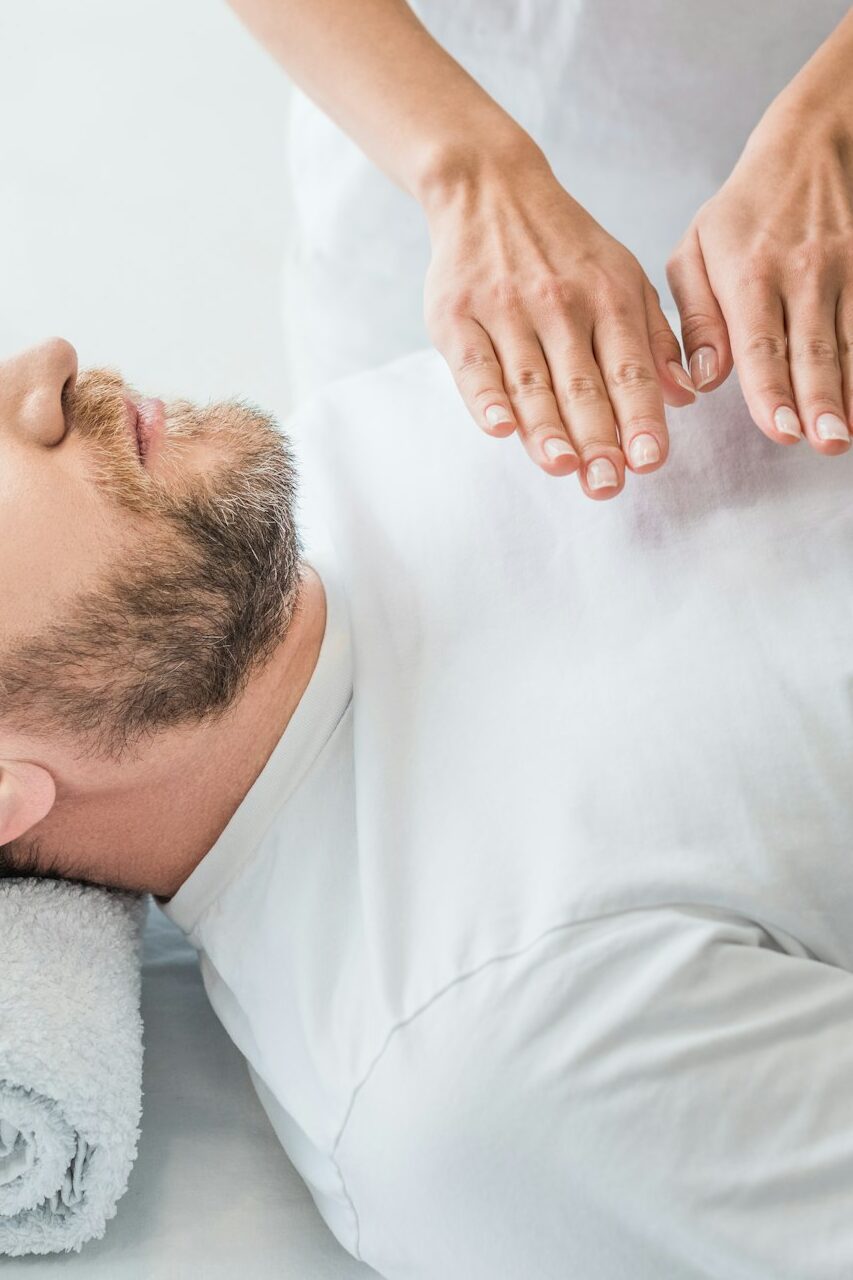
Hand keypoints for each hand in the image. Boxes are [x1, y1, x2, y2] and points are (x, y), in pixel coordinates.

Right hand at [421, 142, 696, 500]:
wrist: (490, 187)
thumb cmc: (564, 245)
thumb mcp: (623, 276)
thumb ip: (653, 338)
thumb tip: (685, 398)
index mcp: (609, 297)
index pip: (629, 370)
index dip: (640, 417)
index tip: (650, 461)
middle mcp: (561, 305)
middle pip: (582, 383)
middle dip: (597, 438)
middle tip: (608, 483)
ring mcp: (507, 310)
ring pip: (530, 380)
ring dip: (547, 427)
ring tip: (563, 466)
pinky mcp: (457, 316)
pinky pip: (473, 364)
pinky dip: (486, 397)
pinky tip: (500, 429)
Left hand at [666, 95, 852, 456]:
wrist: (813, 144)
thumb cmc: (744, 210)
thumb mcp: (696, 250)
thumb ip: (696, 318)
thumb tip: (705, 379)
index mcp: (749, 273)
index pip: (761, 343)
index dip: (772, 391)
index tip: (780, 432)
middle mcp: (801, 273)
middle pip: (812, 348)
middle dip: (819, 401)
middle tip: (823, 443)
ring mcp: (844, 269)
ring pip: (851, 340)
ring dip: (852, 391)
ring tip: (848, 435)